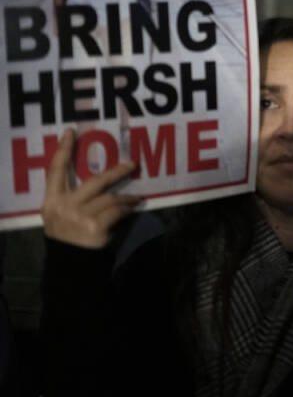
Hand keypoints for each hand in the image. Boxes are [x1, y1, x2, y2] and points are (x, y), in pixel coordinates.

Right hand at [42, 128, 140, 248]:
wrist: (70, 264)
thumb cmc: (68, 236)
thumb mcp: (60, 216)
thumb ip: (72, 197)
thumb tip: (100, 177)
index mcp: (51, 201)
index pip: (55, 170)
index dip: (63, 150)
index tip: (71, 132)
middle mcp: (63, 206)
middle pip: (94, 181)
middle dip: (116, 172)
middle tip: (132, 164)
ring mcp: (79, 216)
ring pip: (110, 197)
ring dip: (126, 197)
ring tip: (136, 197)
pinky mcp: (94, 226)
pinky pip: (117, 211)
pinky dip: (126, 209)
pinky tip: (132, 208)